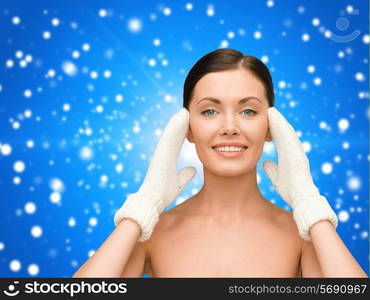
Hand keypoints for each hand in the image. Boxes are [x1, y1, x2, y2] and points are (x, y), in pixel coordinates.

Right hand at [114, 108, 196, 240]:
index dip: (184, 132)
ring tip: (184, 110)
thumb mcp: (178, 183)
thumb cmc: (162, 194)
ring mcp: (160, 154)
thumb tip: (193, 168)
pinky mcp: (160, 155)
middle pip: (174, 135)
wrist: (151, 202)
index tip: (190, 122)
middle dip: (181, 123)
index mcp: (167, 159)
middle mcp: (163, 154)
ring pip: (170, 134)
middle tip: (187, 111)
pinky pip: (169, 138)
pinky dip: (174, 127)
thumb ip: (185, 175)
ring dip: (177, 122)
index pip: (177, 143)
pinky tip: (180, 117)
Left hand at [262, 107, 337, 239]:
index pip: (280, 139)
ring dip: (280, 121)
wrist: (301, 200)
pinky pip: (288, 139)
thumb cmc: (291, 190)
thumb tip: (264, 162)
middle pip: (284, 133)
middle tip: (269, 111)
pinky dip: (282, 129)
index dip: (274, 129)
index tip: (267, 120)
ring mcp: (297, 153)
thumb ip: (271, 169)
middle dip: (277, 121)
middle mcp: (294, 152)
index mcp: (289, 156)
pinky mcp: (297, 156)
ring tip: (272, 111)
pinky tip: (276, 120)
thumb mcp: (276, 177)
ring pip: (287, 133)